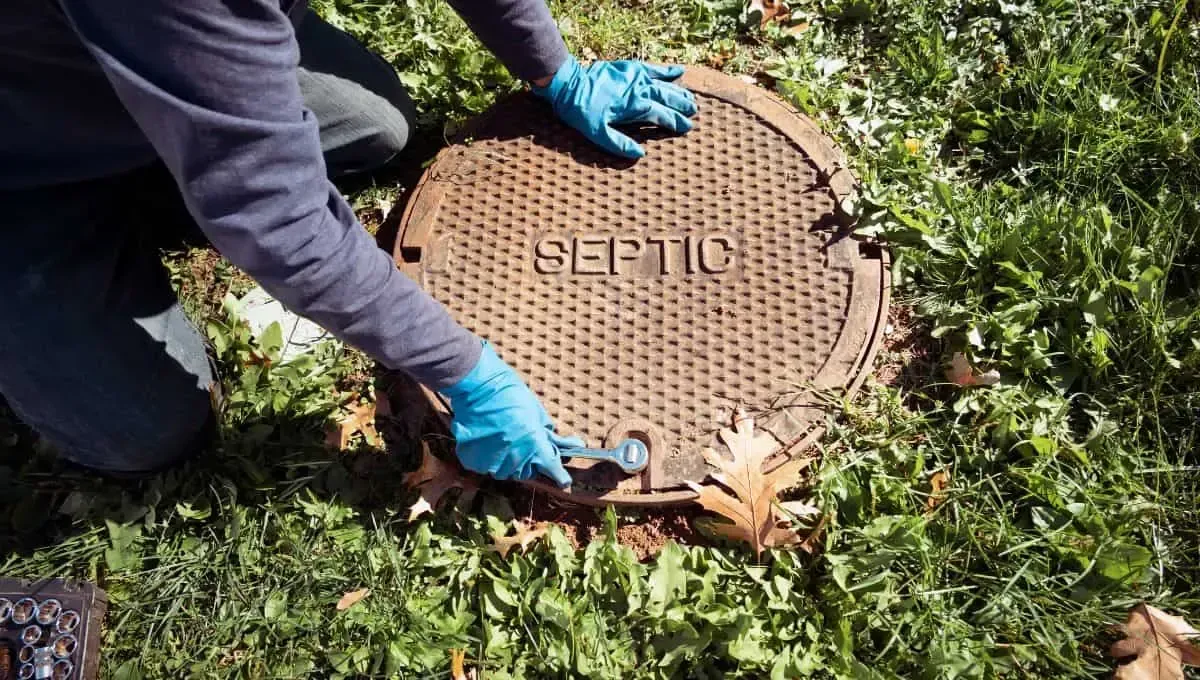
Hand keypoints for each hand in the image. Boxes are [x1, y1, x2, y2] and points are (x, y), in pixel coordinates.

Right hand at [443, 341, 581, 486]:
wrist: (478, 386)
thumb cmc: (510, 395)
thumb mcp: (537, 413)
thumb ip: (548, 434)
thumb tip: (566, 445)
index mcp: (535, 445)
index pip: (552, 468)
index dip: (560, 476)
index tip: (565, 482)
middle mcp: (515, 459)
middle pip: (528, 472)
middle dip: (530, 461)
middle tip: (524, 442)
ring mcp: (493, 462)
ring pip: (506, 471)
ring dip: (509, 460)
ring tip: (503, 436)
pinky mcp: (475, 461)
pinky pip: (486, 466)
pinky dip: (488, 456)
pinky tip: (488, 438)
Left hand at [532, 56, 697, 158]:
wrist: (569, 84)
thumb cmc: (582, 112)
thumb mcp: (597, 134)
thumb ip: (619, 144)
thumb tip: (640, 154)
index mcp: (635, 107)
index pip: (662, 115)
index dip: (675, 122)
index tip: (687, 127)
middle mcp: (640, 90)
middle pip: (667, 98)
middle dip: (682, 105)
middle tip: (694, 112)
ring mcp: (636, 77)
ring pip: (664, 84)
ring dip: (678, 91)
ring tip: (691, 99)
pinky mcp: (629, 67)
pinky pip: (652, 68)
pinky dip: (666, 70)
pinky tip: (679, 70)